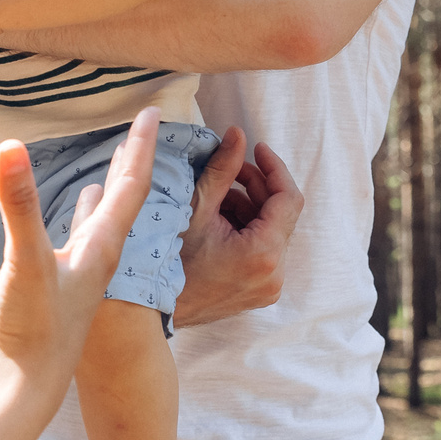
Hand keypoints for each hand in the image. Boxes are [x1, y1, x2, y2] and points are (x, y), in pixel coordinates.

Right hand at [0, 108, 158, 395]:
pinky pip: (83, 236)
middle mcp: (101, 257)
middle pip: (127, 200)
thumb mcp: (26, 261)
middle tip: (146, 126)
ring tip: (117, 163)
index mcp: (103, 247)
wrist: (26, 388)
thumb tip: (11, 148)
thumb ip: (20, 205)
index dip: (141, 147)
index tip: (154, 112)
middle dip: (135, 161)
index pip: (131, 187)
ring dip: (114, 188)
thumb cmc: (34, 331)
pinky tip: (79, 209)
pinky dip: (84, 213)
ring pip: (107, 219)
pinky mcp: (63, 286)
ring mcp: (82, 272)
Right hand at [173, 126, 301, 325]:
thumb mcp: (197, 207)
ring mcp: (268, 286)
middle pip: (281, 216)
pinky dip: (247, 230)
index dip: (275, 169)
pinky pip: (263, 250)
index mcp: (264, 253)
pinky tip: (219, 220)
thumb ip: (223, 168)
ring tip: (218, 197)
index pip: (289, 199)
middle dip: (258, 187)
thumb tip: (237, 135)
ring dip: (250, 208)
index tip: (257, 149)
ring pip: (272, 232)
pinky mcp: (259, 290)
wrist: (151, 304)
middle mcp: (275, 274)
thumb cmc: (170, 258)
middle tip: (231, 170)